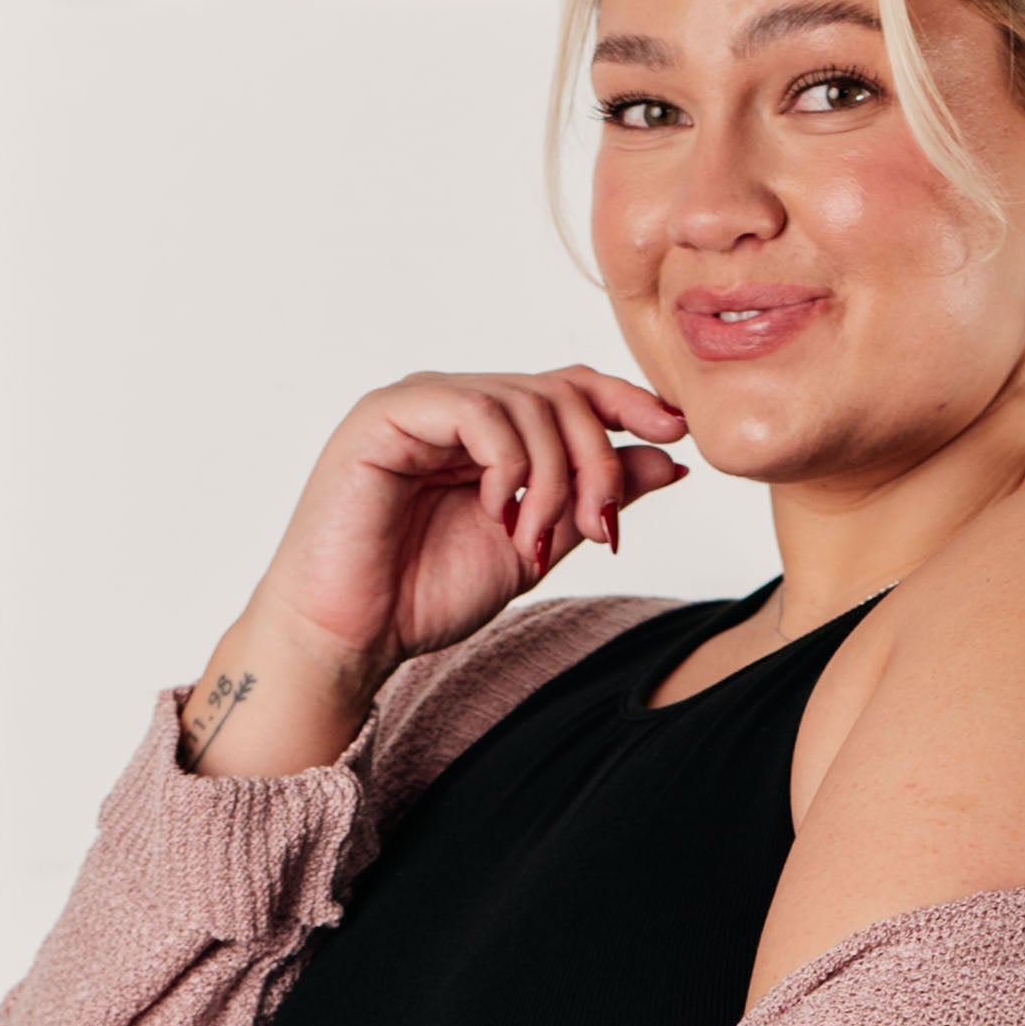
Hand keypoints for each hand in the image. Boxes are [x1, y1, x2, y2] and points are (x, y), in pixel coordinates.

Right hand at [183, 368, 687, 777]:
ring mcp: (422, 404)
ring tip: (532, 542)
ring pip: (526, 401)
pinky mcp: (388, 414)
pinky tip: (498, 512)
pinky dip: (507, 464)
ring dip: (551, 477)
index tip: (674, 433)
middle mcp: (456, 405)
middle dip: (595, 460)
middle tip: (600, 527)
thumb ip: (589, 500)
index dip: (625, 403)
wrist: (350, 637)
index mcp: (488, 431)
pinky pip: (477, 411)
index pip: (569, 388)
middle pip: (559, 392)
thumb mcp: (534, 545)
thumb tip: (667, 460)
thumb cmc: (420, 596)